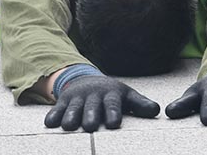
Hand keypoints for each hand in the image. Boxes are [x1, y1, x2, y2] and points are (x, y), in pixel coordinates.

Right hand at [44, 75, 159, 132]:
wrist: (86, 80)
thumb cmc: (110, 94)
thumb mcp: (125, 96)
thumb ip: (139, 104)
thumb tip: (157, 111)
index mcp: (110, 94)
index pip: (112, 104)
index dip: (113, 112)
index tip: (114, 123)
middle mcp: (93, 95)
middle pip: (92, 106)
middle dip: (90, 115)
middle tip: (90, 126)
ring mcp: (77, 98)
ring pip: (74, 108)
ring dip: (71, 116)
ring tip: (69, 126)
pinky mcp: (64, 101)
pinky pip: (57, 108)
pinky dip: (53, 115)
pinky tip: (49, 123)